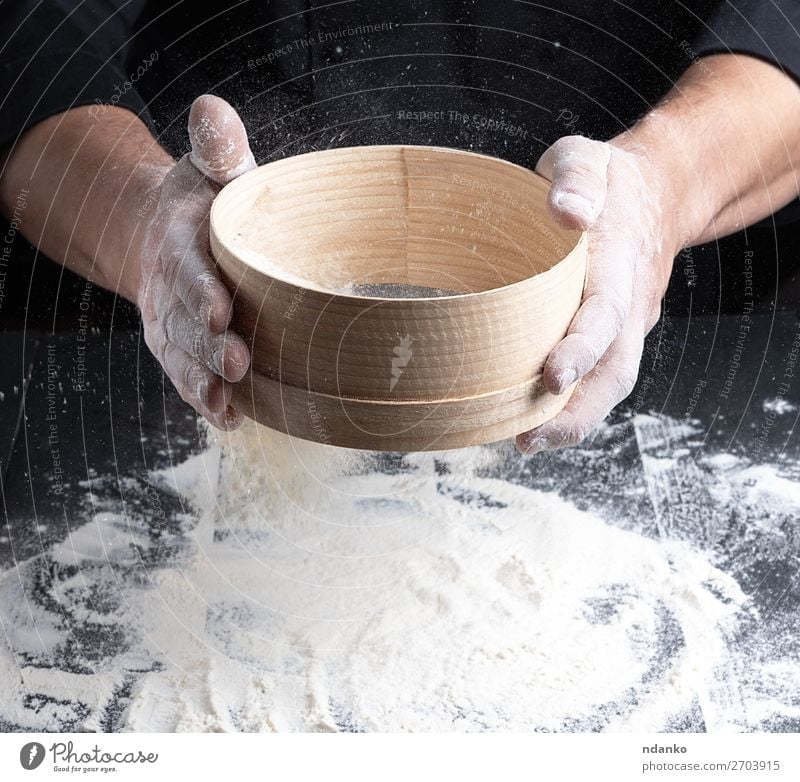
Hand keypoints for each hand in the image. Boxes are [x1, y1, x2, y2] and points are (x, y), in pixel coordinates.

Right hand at [138, 95, 255, 429]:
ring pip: (185, 358)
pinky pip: (189, 377)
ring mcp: (173, 324)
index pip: (189, 267)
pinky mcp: (182, 348)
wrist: (165, 236)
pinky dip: (205, 400)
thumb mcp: (210, 171)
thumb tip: (212, 105)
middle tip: (237, 364)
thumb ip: (217, 147)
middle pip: (188, 322)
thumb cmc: (205, 204)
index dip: (201, 288)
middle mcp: (172, 290)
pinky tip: (231, 421)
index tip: (221, 308)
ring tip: (227, 406)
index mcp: (182, 243)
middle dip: (209, 345)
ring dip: (205, 383)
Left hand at [516, 134, 679, 453]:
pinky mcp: (613, 336)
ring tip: (526, 444)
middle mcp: (627, 307)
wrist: (655, 195)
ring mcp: (624, 326)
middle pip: (615, 372)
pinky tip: (532, 422)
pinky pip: (599, 378)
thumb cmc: (609, 180)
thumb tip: (567, 211)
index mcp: (619, 265)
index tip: (552, 375)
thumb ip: (575, 178)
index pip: (604, 315)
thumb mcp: (587, 158)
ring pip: (609, 385)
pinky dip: (570, 406)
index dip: (582, 348)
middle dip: (577, 412)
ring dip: (573, 420)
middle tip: (531, 441)